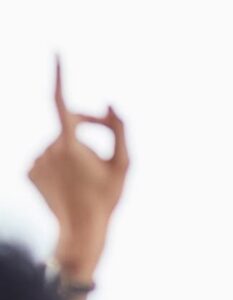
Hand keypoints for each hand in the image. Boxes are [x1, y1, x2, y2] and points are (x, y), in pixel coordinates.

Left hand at [28, 58, 128, 282]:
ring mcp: (35, 161)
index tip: (57, 54)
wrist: (81, 231)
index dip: (59, 76)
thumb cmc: (107, 199)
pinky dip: (58, 167)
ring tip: (84, 182)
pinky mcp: (28, 173)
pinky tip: (68, 186)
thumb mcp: (124, 166)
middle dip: (86, 136)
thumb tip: (110, 104)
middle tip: (104, 161)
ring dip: (72, 156)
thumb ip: (119, 132)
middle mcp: (48, 148)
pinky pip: (46, 160)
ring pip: (57, 146)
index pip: (62, 102)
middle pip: (68, 130)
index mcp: (70, 144)